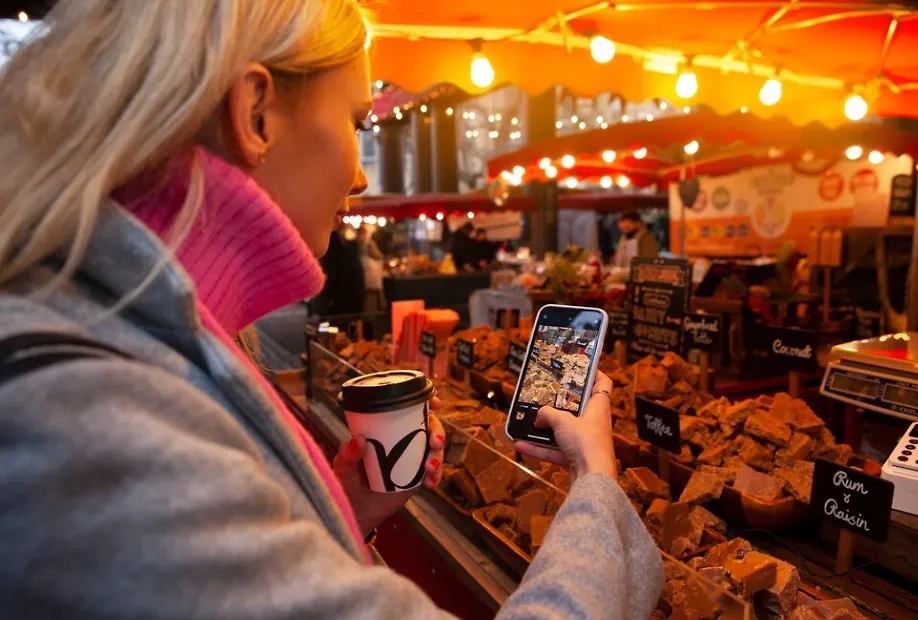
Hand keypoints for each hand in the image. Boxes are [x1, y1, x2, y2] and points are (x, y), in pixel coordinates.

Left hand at [333, 400, 445, 536]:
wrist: (355, 512)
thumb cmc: (346, 484)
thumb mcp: (343, 468)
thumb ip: (347, 455)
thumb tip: (358, 439)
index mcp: (385, 429)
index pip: (407, 410)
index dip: (425, 403)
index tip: (435, 404)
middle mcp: (402, 439)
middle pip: (428, 426)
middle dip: (437, 431)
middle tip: (435, 442)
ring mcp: (412, 458)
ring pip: (434, 449)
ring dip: (438, 455)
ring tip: (430, 468)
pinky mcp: (417, 477)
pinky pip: (434, 472)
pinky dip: (437, 476)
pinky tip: (430, 484)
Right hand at [514, 372, 616, 481]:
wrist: (593, 478)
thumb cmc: (585, 442)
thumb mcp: (562, 421)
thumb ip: (547, 413)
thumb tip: (539, 415)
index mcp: (598, 407)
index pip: (602, 383)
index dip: (592, 372)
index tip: (577, 367)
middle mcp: (594, 422)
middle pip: (579, 407)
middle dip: (560, 401)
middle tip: (545, 393)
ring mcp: (585, 442)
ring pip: (564, 430)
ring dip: (545, 428)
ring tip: (527, 421)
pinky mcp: (577, 458)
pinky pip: (556, 450)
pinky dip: (539, 449)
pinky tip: (520, 445)